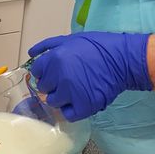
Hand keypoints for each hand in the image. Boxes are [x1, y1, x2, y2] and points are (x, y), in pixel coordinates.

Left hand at [29, 32, 151, 121]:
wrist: (123, 59)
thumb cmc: (98, 46)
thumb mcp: (70, 39)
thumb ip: (48, 46)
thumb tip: (31, 53)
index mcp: (54, 59)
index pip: (37, 72)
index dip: (46, 72)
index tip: (55, 72)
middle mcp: (59, 77)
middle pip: (44, 88)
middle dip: (53, 84)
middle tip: (68, 80)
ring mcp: (70, 93)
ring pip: (53, 102)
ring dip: (61, 98)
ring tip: (75, 91)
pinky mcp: (83, 107)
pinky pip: (68, 114)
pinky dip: (72, 110)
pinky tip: (80, 101)